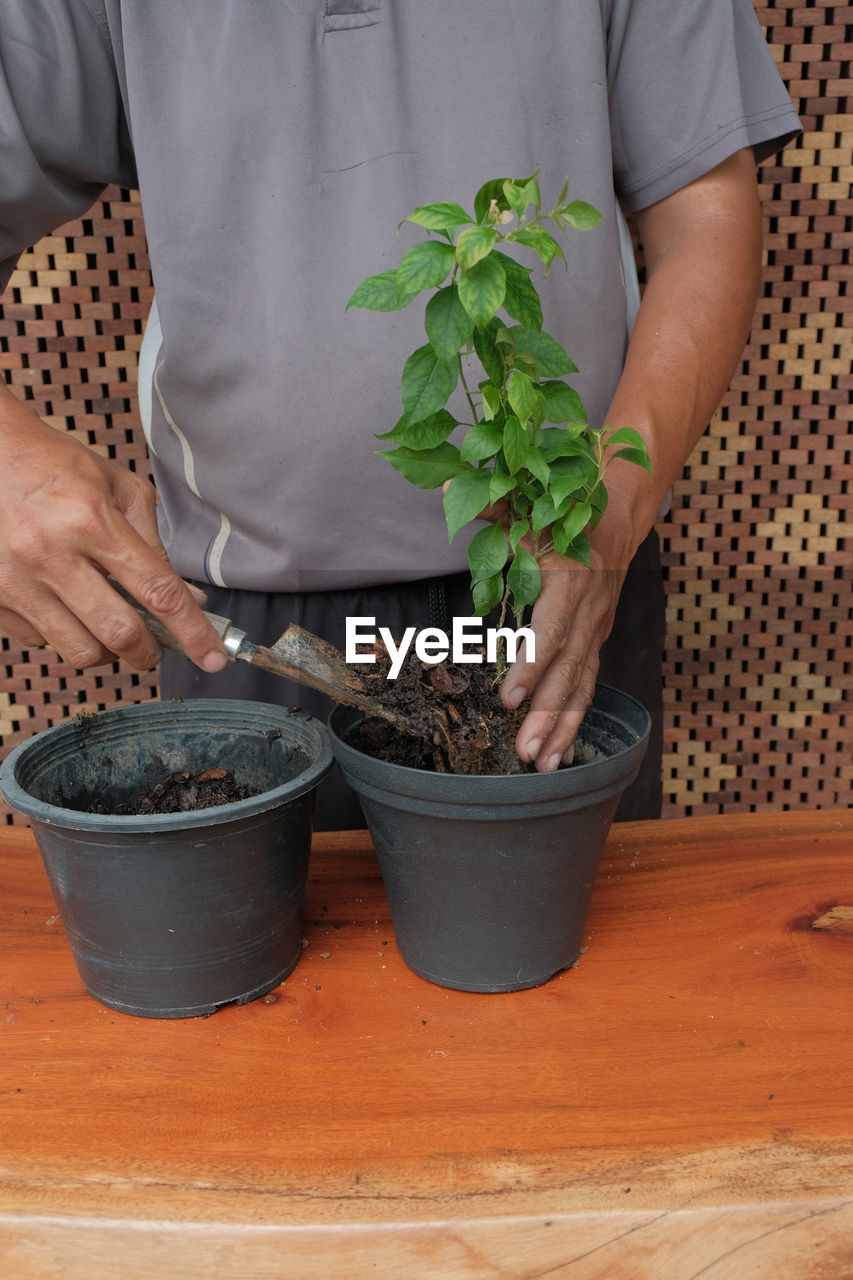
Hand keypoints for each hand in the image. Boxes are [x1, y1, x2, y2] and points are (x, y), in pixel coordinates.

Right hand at [0, 386, 226, 671]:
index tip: (213, 658)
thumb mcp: (116, 487)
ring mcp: (15, 580)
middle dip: (147, 653)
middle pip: (119, 635)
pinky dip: (61, 635)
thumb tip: (187, 599)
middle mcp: (50, 554)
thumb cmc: (54, 466)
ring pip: (80, 651)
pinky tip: (62, 606)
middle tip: (152, 648)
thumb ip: (153, 543)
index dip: (192, 632)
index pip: (158, 592)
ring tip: (106, 625)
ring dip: (106, 650)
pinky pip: (40, 641)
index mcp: (91, 521)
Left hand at [501, 147, 763, 769]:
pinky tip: (563, 749)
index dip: (528, 662)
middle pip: (566, 669)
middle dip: (545, 712)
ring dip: (562, 725)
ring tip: (542, 763)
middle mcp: (586, 606)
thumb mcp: (528, 495)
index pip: (548, 627)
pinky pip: (588, 680)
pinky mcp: (598, 633)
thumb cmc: (566, 494)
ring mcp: (597, 623)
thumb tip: (447, 485)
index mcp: (567, 573)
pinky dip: (576, 716)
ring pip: (581, 682)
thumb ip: (490, 504)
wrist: (625, 492)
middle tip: (524, 750)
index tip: (506, 692)